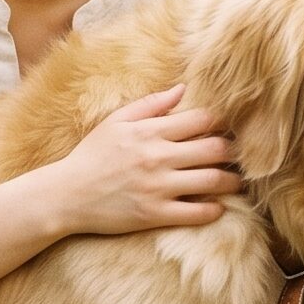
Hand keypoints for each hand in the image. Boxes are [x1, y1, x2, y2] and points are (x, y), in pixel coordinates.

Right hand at [49, 84, 243, 238]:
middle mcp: (158, 157)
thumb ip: (151, 104)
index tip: (227, 129)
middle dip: (233, 152)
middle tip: (238, 156)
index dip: (221, 123)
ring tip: (235, 181)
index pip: (202, 120)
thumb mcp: (116, 121)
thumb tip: (183, 89)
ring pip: (213, 181)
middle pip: (215, 149)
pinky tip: (217, 206)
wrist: (66, 195)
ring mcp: (158, 187)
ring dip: (231, 181)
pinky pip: (198, 213)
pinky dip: (215, 209)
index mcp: (150, 131)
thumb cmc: (91, 155)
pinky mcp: (155, 215)